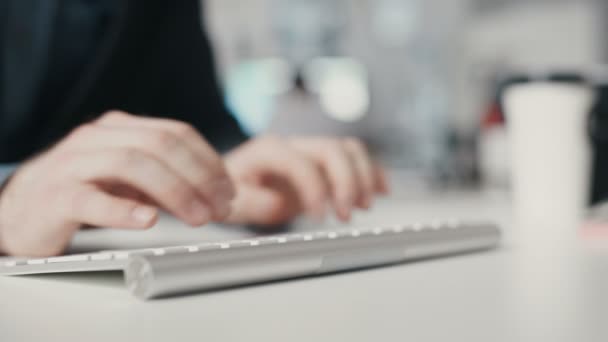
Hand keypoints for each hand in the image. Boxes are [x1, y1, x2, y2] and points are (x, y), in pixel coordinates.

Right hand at [0, 111, 233, 256]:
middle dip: (199, 176)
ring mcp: (74, 163)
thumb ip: (166, 180)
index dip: (209, 161)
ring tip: (198, 218)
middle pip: (160, 145)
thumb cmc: (82, 193)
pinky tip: (147, 221)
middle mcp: (98, 138)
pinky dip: (122, 210)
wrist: (21, 210)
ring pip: (131, 163)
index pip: (176, 133)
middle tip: (220, 207)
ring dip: (174, 191)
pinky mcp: (55, 195)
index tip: (229, 190)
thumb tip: (215, 192)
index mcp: (121, 128)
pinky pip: (90, 198)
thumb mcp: (129, 180)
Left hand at [223, 136, 388, 225]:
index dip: (314, 188)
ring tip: (364, 206)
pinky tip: (382, 191)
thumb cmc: (232, 191)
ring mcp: (312, 152)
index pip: (299, 162)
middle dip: (346, 181)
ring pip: (348, 149)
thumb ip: (252, 202)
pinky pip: (355, 158)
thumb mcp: (231, 201)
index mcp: (268, 151)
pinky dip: (373, 172)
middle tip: (346, 214)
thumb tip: (277, 203)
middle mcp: (293, 146)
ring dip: (363, 176)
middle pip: (331, 150)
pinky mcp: (325, 164)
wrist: (234, 183)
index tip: (319, 218)